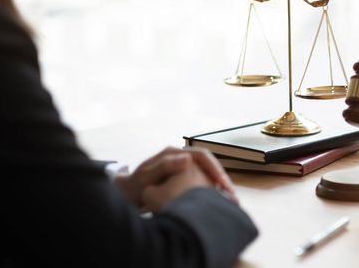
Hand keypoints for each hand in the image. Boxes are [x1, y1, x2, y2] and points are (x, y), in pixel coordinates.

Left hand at [115, 146, 236, 206]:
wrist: (127, 194)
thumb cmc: (135, 186)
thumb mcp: (147, 176)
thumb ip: (166, 166)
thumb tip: (188, 158)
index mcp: (174, 153)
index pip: (202, 156)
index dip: (214, 168)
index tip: (222, 182)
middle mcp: (181, 158)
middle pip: (209, 165)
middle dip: (222, 179)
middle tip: (231, 195)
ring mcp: (183, 169)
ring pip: (208, 175)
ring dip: (219, 188)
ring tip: (229, 202)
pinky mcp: (185, 180)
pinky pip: (203, 184)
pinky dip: (212, 193)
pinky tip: (219, 205)